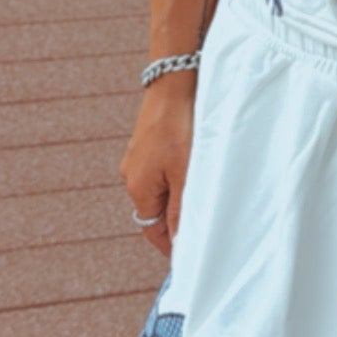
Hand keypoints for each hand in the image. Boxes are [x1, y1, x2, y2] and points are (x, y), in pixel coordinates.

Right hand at [120, 74, 194, 258]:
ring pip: (161, 189)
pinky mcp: (147, 143)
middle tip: (205, 225)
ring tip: (204, 196)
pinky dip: (177, 177)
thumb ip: (182, 211)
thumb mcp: (185, 175)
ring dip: (179, 197)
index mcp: (139, 189)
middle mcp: (132, 175)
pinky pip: (161, 170)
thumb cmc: (180, 128)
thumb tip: (177, 244)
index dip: (170, 245)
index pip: (152, 230)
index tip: (190, 254)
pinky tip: (195, 170)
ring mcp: (138, 158)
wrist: (174, 83)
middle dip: (176, 221)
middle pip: (156, 211)